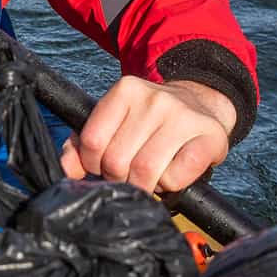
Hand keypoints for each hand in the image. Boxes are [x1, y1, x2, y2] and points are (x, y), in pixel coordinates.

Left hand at [59, 76, 235, 195]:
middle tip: (130, 176)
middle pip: (117, 160)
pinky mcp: (208, 137)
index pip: (92, 141)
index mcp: (125, 90)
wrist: (202, 106)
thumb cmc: (151, 121)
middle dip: (120, 178)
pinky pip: (175, 178)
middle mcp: (154, 99)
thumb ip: (85, 143)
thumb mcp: (117, 121)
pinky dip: (169, 186)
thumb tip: (68, 171)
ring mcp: (182, 116)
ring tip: (150, 177)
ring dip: (144, 185)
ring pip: (145, 171)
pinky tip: (171, 174)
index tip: (105, 166)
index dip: (93, 164)